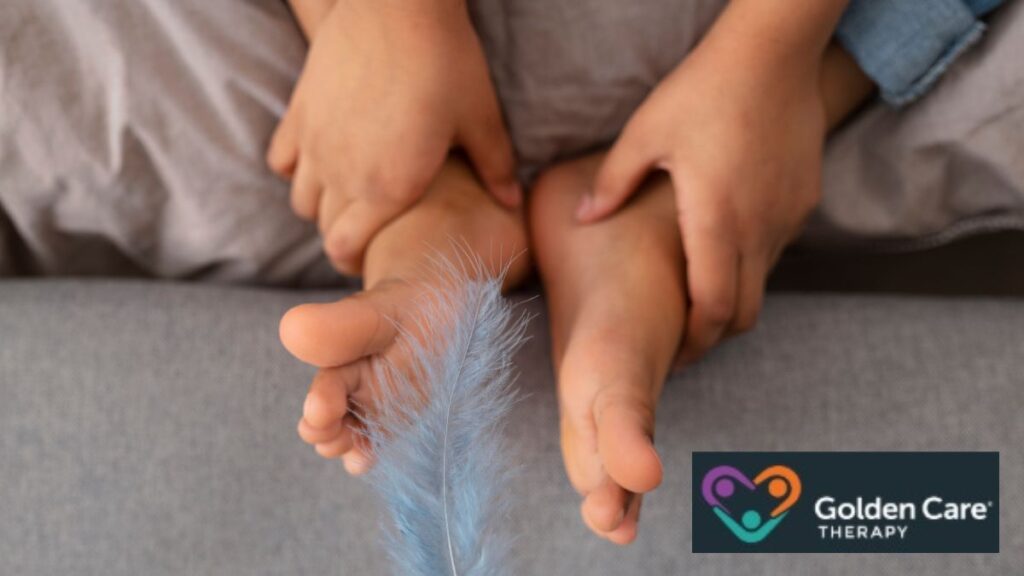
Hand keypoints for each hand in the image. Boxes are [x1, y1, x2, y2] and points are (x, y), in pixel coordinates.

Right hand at [267, 0, 518, 274]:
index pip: (348, 248)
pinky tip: (321, 156)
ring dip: (321, 205)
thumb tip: (512, 204)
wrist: (397, 4)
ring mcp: (314, 142)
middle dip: (343, 237)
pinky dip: (296, 167)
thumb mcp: (481, 119)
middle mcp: (343, 173)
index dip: (355, 260)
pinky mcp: (299, 112)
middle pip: (325, 229)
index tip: (369, 258)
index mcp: (388, 188)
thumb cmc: (447, 62)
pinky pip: (281, 160)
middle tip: (364, 231)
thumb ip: (495, 169)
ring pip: (301, 199)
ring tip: (346, 196)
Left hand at [576, 33, 827, 362]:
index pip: (711, 309)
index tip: (672, 359)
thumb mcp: (646, 134)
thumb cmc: (703, 91)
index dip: (693, 344)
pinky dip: (751, 262)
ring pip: (762, 281)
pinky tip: (724, 243)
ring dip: (732, 297)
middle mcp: (759, 230)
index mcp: (716, 222)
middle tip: (683, 342)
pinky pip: (777, 248)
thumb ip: (612, 184)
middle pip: (744, 312)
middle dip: (713, 335)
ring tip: (697, 295)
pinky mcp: (804, 200)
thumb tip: (583, 219)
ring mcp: (788, 217)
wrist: (774, 54)